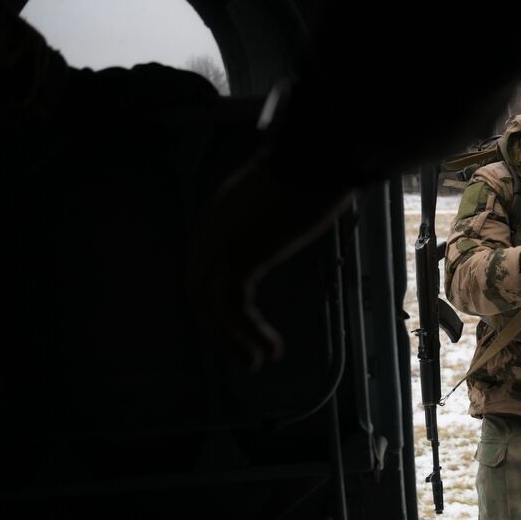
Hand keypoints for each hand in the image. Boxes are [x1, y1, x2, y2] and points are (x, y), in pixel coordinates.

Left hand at [192, 151, 353, 370]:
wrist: (317, 157)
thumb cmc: (318, 167)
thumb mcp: (295, 194)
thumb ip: (293, 210)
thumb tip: (319, 209)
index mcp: (222, 213)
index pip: (208, 265)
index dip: (220, 299)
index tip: (242, 321)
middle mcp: (212, 230)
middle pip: (200, 289)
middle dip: (219, 326)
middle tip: (243, 351)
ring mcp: (221, 245)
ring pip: (212, 306)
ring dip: (232, 339)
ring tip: (256, 362)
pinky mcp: (239, 259)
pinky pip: (233, 309)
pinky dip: (248, 334)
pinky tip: (269, 350)